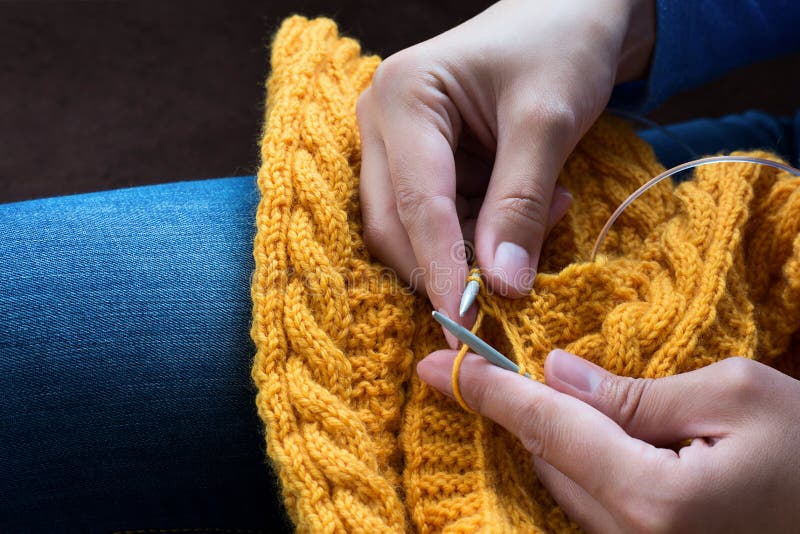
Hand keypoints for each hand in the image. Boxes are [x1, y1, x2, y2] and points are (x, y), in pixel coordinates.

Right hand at [357, 0, 654, 344]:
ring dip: (474, 245)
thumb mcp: (547, 122)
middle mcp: (380, 122)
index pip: (415, 202)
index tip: (464, 325)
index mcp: (403, 97)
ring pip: (411, 230)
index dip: (439, 268)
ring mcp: (393, 144)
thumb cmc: (559, 47)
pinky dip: (479, 231)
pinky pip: (435, 220)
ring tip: (546, 209)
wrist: (571, 15)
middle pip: (393, 223)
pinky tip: (528, 205)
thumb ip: (521, 203)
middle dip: (448, 263)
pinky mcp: (416, 163)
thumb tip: (504, 286)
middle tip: (512, 282)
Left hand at [418, 350, 799, 531]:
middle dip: (525, 407)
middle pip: (548, 458)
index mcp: (653, 498)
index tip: (437, 364)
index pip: (548, 429)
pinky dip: (581, 463)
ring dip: (555, 435)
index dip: (490, 390)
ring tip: (566, 395)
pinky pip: (592, 504)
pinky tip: (598, 433)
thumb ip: (635, 393)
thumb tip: (558, 374)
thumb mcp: (734, 397)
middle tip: (503, 362)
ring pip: (564, 483)